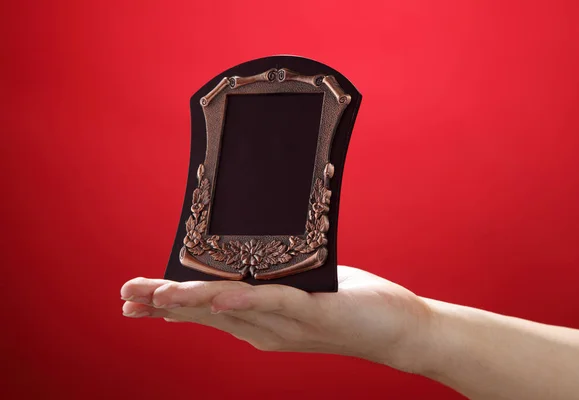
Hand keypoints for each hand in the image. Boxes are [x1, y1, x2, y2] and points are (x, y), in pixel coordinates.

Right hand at [120, 266, 433, 372]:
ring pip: (232, 310)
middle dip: (165, 304)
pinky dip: (247, 301)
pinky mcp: (316, 313)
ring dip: (193, 301)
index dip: (170, 306)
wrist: (398, 329)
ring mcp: (289, 325)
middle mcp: (267, 329)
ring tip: (156, 295)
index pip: (207, 311)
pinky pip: (277, 304)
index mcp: (261, 321)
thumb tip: (248, 256)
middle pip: (207, 313)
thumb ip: (273, 280)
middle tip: (125, 297)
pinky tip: (221, 298)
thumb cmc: (350, 303)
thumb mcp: (303, 286)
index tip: (135, 301)